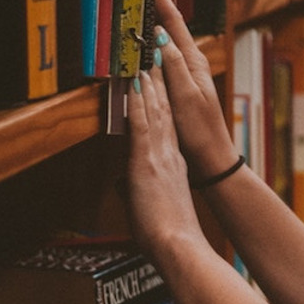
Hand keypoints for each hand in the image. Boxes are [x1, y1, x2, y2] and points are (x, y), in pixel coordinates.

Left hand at [126, 66, 204, 254]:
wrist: (178, 244)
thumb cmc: (170, 234)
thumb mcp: (155, 206)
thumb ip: (141, 191)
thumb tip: (126, 187)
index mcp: (174, 166)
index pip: (167, 127)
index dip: (163, 104)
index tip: (159, 83)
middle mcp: (170, 155)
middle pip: (165, 113)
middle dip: (159, 85)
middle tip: (156, 60)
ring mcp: (159, 155)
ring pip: (156, 112)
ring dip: (151, 85)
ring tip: (148, 61)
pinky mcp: (147, 160)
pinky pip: (143, 124)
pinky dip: (141, 102)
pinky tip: (138, 84)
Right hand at [152, 0, 237, 178]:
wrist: (212, 157)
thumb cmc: (200, 130)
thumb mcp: (185, 97)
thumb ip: (173, 67)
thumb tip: (160, 38)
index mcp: (194, 61)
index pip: (174, 23)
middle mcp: (191, 63)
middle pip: (170, 25)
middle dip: (155, 1)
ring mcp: (186, 73)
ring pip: (165, 39)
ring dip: (153, 20)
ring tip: (138, 0)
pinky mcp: (179, 84)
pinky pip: (162, 56)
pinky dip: (151, 42)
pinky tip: (143, 40)